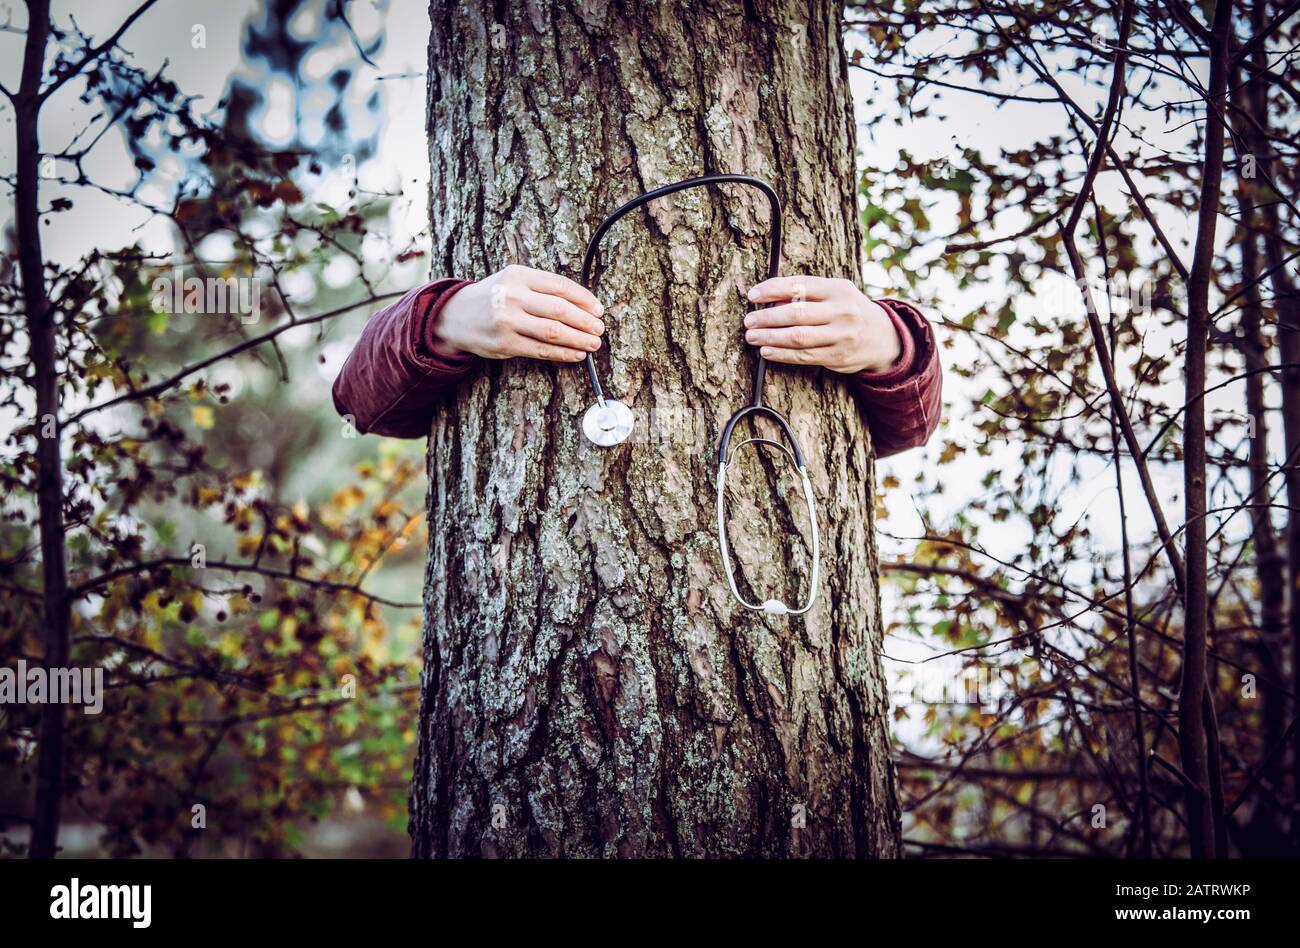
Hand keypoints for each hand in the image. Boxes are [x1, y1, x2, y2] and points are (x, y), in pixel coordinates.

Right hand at [431, 264, 604, 362]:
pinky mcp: (504, 344)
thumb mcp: (514, 281)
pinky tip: (576, 355)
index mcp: (518, 275)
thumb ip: (542, 288)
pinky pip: (540, 350)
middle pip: (559, 309)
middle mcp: (512, 296)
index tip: (599, 309)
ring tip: (593, 344)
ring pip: (553, 331)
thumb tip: (583, 304)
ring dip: (578, 339)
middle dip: (585, 321)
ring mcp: (507, 321)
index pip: (560, 285)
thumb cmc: (494, 296)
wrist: (455, 315)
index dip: (584, 299)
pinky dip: (563, 353)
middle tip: (600, 329)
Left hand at [743, 276, 900, 373]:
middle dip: (767, 317)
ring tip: (752, 337)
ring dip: (770, 338)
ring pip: (798, 337)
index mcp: (839, 289)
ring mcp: (842, 335)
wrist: (883, 337)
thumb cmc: (849, 310)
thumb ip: (807, 295)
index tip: (752, 295)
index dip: (772, 289)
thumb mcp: (835, 294)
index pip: (800, 285)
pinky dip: (782, 355)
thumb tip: (769, 301)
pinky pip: (804, 356)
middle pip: (796, 313)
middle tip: (749, 321)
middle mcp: (842, 311)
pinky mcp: (838, 357)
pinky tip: (767, 352)